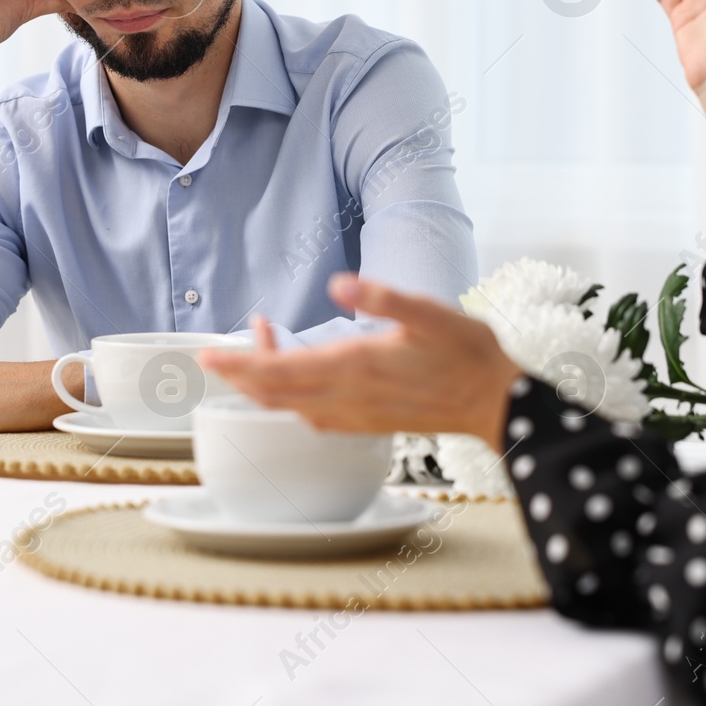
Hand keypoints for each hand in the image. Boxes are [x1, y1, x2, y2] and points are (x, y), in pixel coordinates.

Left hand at [200, 274, 522, 451]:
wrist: (496, 403)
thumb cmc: (467, 354)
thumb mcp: (430, 313)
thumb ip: (384, 297)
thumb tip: (340, 283)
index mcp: (357, 366)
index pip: (281, 371)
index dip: (240, 364)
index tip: (208, 355)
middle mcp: (349, 396)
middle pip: (275, 394)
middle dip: (240, 375)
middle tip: (213, 355)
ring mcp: (358, 414)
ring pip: (292, 407)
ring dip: (264, 386)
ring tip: (253, 355)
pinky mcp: (368, 422)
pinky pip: (315, 417)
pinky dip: (291, 401)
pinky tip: (295, 386)